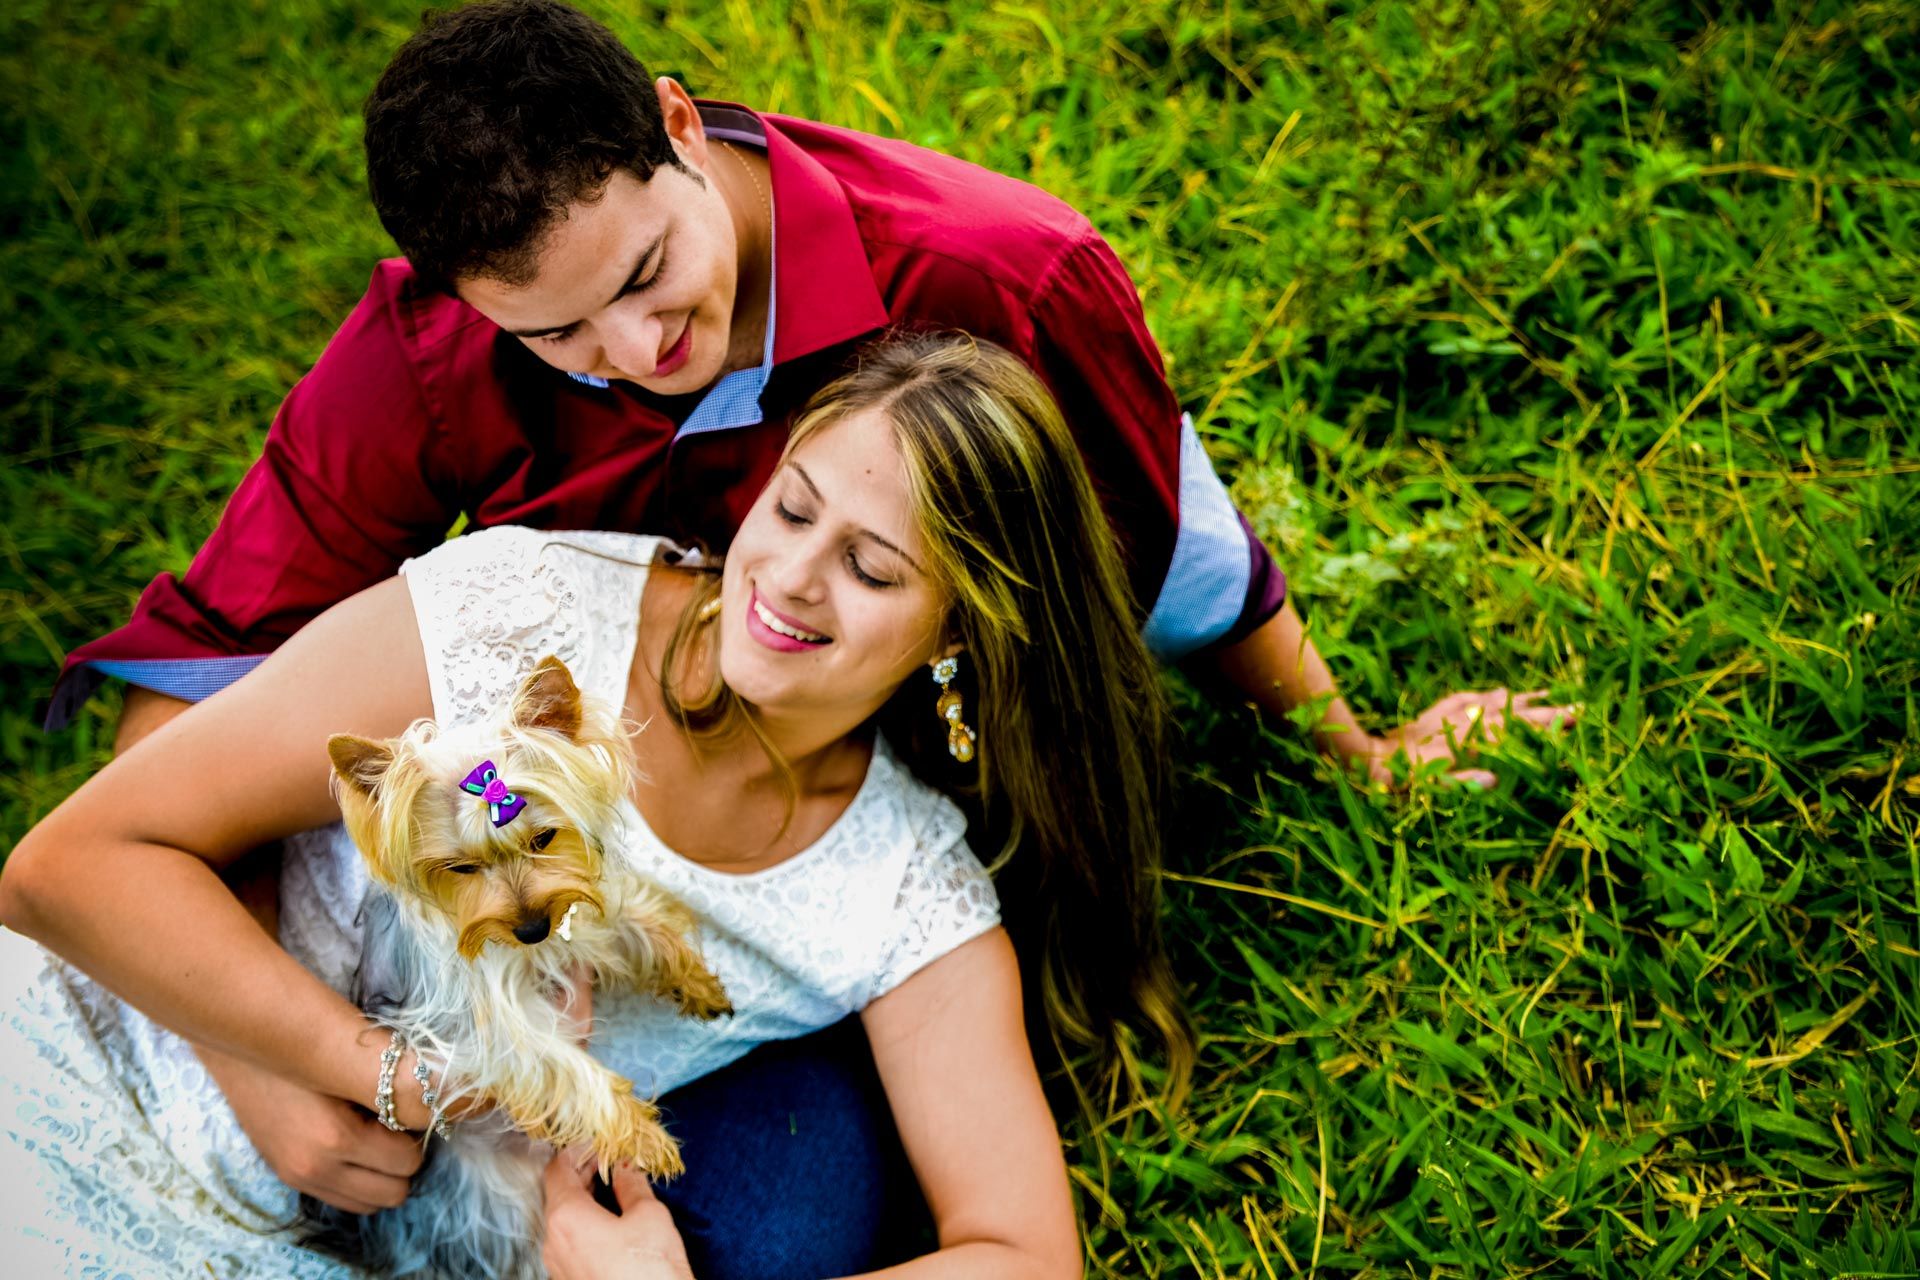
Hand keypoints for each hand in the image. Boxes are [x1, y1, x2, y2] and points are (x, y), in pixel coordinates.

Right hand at [197, 1044, 424, 1213]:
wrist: (239, 1043)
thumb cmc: (305, 1039)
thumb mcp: (356, 1059)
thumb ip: (403, 1086)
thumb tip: (453, 1100)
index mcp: (334, 1139)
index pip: (408, 1161)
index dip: (417, 1131)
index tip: (407, 1104)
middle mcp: (313, 1168)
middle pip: (394, 1192)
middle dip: (404, 1158)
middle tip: (393, 1120)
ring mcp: (297, 1176)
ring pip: (370, 1203)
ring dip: (382, 1172)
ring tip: (372, 1129)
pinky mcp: (286, 1174)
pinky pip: (342, 1197)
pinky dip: (359, 1177)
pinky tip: (350, 1138)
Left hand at [542, 1148, 693, 1279]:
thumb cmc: (650, 1269)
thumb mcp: (649, 1216)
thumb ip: (632, 1184)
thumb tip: (626, 1166)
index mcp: (566, 1217)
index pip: (558, 1169)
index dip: (578, 1150)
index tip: (599, 1143)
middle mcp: (552, 1242)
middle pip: (558, 1194)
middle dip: (582, 1174)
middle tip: (610, 1161)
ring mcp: (558, 1266)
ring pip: (563, 1220)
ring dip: (585, 1200)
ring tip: (615, 1189)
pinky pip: (570, 1243)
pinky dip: (586, 1224)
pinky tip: (612, 1221)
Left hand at [1365, 688, 1577, 787]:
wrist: (1362, 759)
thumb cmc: (1395, 781)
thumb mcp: (1426, 787)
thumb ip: (1460, 784)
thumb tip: (1494, 781)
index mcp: (1464, 742)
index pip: (1514, 729)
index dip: (1545, 724)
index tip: (1575, 717)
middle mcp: (1459, 725)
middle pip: (1509, 713)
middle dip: (1543, 710)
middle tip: (1576, 706)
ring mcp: (1446, 718)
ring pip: (1490, 702)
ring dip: (1518, 698)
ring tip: (1545, 693)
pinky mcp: (1431, 716)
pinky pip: (1464, 700)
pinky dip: (1485, 696)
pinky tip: (1496, 692)